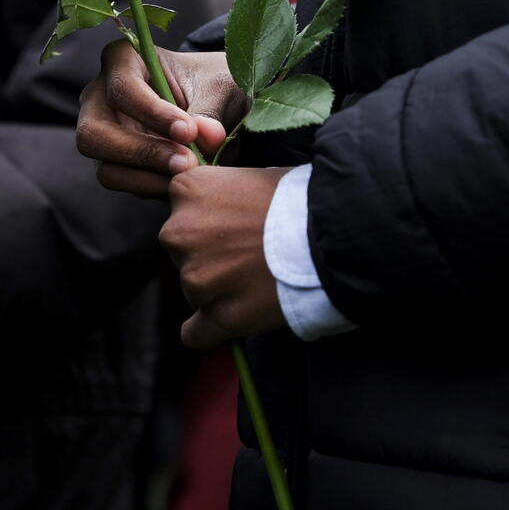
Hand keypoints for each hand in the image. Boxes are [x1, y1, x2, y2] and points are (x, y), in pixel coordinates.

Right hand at [77, 40, 247, 197]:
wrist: (217, 102)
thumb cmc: (214, 83)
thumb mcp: (220, 87)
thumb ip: (211, 111)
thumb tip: (208, 138)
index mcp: (122, 59)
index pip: (122, 88)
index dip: (153, 114)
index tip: (189, 131)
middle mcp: (100, 96)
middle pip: (94, 134)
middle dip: (142, 152)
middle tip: (187, 163)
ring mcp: (103, 133)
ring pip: (104, 167)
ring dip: (148, 178)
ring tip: (189, 175)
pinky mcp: (114, 162)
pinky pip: (122, 183)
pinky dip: (153, 188)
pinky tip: (184, 183)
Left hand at [160, 165, 288, 347]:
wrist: (329, 236)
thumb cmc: (299, 200)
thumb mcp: (252, 176)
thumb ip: (222, 193)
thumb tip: (220, 209)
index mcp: (187, 190)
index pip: (181, 207)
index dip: (208, 216)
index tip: (232, 222)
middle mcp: (179, 232)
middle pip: (181, 249)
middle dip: (208, 253)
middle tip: (247, 252)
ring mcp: (195, 277)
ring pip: (193, 289)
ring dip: (217, 287)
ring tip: (257, 278)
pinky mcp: (216, 315)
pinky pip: (195, 333)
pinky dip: (207, 330)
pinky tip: (229, 320)